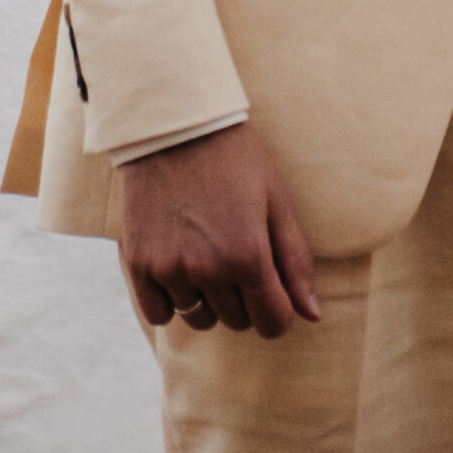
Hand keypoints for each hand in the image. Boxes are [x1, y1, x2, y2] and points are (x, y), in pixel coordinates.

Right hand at [118, 121, 320, 338]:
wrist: (178, 129)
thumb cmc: (237, 162)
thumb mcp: (276, 203)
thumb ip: (295, 262)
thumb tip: (312, 315)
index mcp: (248, 255)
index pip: (273, 323)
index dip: (279, 312)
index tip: (274, 293)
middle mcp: (208, 269)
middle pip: (237, 321)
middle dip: (246, 299)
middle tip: (241, 257)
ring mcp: (170, 269)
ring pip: (199, 319)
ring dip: (210, 301)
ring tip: (210, 258)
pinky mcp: (139, 264)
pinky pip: (159, 314)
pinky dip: (172, 301)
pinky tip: (181, 268)